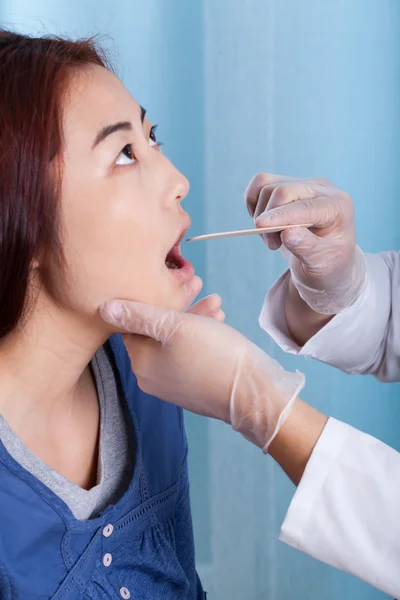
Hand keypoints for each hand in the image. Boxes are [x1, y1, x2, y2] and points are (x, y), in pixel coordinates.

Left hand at [100, 298, 304, 451]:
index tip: (173, 281)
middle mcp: (151, 377)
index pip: (134, 323)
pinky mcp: (193, 388)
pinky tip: (218, 320)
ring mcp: (173, 385)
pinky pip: (190, 355)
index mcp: (140, 362)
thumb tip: (103, 308)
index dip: (154, 298)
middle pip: (158, 330)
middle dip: (179, 305)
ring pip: (177, 341)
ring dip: (194, 317)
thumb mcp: (174, 325)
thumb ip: (137, 315)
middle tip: (197, 285)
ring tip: (215, 302)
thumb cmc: (214, 355)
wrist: (253, 394)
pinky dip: (202, 336)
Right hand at [245, 173, 366, 313]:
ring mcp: (303, 184)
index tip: (260, 225)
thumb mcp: (322, 264)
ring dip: (260, 216)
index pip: (305, 207)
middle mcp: (322, 189)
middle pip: (283, 191)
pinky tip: (265, 222)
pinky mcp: (286, 183)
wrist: (324, 259)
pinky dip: (253, 203)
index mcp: (338, 207)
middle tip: (272, 245)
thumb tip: (287, 233)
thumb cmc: (327, 264)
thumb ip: (306, 247)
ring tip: (273, 238)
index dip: (281, 215)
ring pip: (267, 187)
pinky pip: (260, 184)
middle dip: (269, 219)